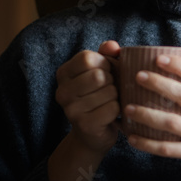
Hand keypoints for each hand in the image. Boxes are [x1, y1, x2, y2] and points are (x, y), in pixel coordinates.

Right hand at [53, 40, 121, 154]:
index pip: (87, 58)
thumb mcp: (102, 70)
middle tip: (110, 90)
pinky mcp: (84, 125)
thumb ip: (107, 54)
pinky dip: (118, 110)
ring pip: (109, 92)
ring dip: (116, 96)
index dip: (104, 63)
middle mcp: (62, 91)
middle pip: (99, 75)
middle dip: (112, 81)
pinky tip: (111, 115)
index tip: (105, 72)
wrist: (93, 133)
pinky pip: (112, 108)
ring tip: (110, 102)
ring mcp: (71, 110)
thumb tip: (112, 46)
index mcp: (63, 73)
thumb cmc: (99, 96)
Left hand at [124, 55, 180, 180]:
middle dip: (158, 84)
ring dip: (146, 114)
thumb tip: (171, 70)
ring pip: (171, 122)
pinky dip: (147, 143)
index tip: (159, 59)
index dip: (179, 65)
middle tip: (139, 77)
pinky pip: (166, 148)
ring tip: (127, 108)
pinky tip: (132, 138)